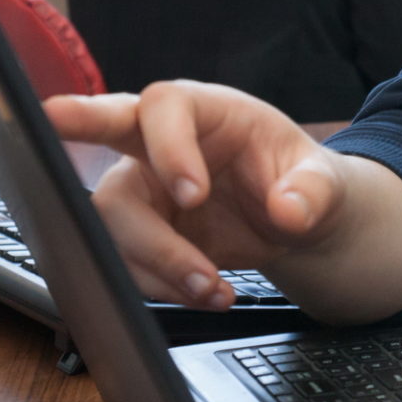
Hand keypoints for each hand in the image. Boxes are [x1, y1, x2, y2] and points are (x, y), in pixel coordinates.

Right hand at [42, 81, 349, 309]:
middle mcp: (159, 142)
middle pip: (107, 135)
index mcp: (205, 110)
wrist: (294, 223)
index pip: (164, 106)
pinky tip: (204, 295)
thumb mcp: (326, 182)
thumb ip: (313, 192)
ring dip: (153, 261)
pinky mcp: (137, 232)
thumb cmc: (300, 181)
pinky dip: (159, 287)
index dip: (168, 147)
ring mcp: (142, 187)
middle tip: (75, 174)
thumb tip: (289, 210)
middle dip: (82, 140)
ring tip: (211, 288)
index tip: (194, 196)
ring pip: (110, 217)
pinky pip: (121, 260)